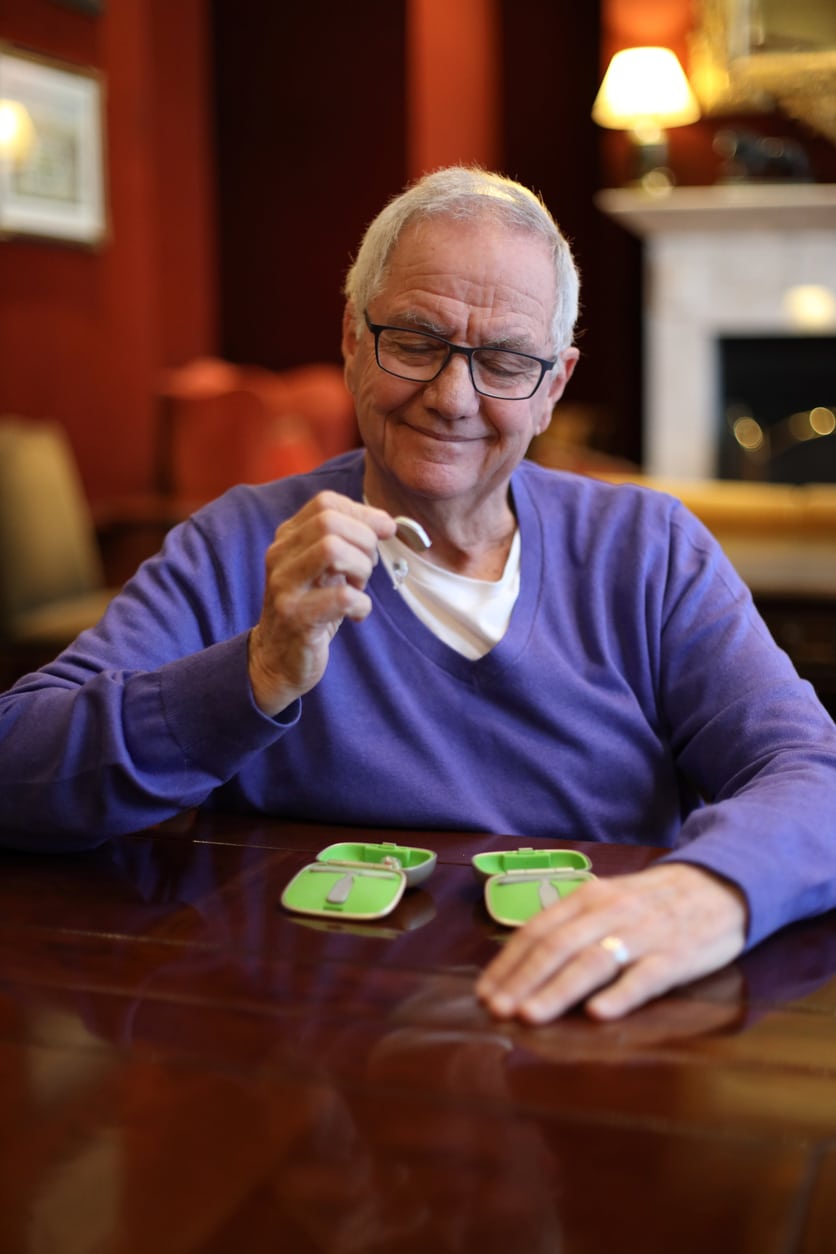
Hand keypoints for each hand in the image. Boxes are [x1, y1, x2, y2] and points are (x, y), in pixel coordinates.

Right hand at [248, 491, 394, 715]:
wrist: (277, 659)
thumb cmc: (311, 609)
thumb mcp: (326, 569)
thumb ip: (348, 542)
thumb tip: (387, 523)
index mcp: (287, 539)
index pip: (326, 503)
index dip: (363, 514)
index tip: (383, 532)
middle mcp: (279, 556)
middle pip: (330, 522)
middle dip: (364, 542)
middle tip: (366, 568)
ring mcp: (284, 586)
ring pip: (331, 549)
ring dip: (361, 568)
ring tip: (359, 588)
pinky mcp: (295, 617)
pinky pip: (342, 597)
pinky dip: (362, 605)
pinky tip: (356, 615)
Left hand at [475, 862, 747, 1022]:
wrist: (720, 884)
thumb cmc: (653, 902)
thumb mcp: (607, 901)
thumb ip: (571, 925)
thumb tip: (521, 962)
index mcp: (588, 898)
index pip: (537, 931)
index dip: (508, 963)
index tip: (485, 993)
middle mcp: (610, 912)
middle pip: (557, 947)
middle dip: (522, 981)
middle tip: (497, 1011)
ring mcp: (643, 934)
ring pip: (592, 962)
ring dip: (557, 990)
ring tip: (530, 1016)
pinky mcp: (677, 956)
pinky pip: (645, 976)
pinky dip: (619, 995)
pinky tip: (598, 1014)